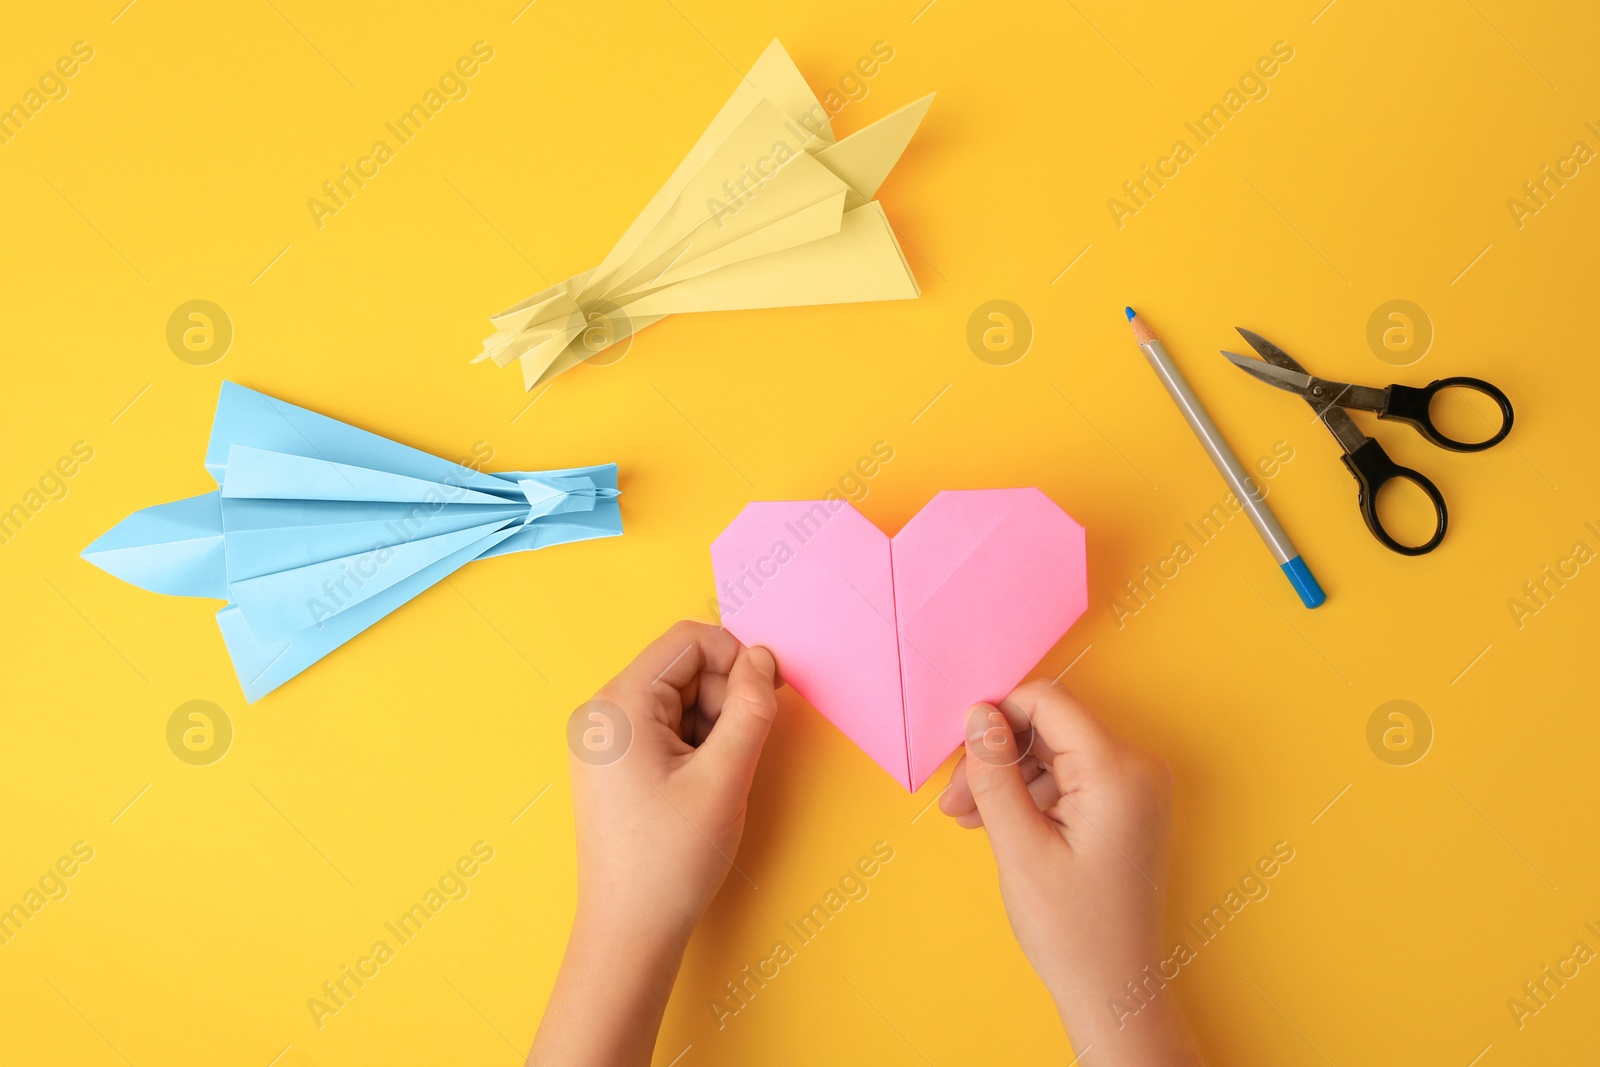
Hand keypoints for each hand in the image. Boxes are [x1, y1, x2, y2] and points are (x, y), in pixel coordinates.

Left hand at [530, 621, 779, 1066]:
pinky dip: (697, 744)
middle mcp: (603, 712)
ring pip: (680, 698)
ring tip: (717, 779)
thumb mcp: (726, 776)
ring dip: (714, 725)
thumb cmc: (670, 859)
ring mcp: (605, 739)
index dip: (736, 661)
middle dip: (724, 699)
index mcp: (619, 705)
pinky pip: (667, 726)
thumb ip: (750, 707)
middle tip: (737, 755)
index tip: (765, 702)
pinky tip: (701, 787)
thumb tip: (763, 657)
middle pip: (684, 667)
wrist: (630, 930)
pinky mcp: (615, 763)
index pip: (689, 641)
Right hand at [940, 681, 1200, 1065]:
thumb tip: (979, 715)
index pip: (1048, 701)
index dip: (998, 719)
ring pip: (1053, 751)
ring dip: (1008, 779)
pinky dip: (1030, 794)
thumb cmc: (1074, 930)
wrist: (1115, 988)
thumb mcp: (1020, 848)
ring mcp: (1135, 787)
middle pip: (1049, 727)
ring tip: (972, 821)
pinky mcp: (1126, 804)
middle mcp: (1136, 768)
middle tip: (956, 802)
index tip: (964, 758)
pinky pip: (1068, 775)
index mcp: (1118, 772)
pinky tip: (999, 825)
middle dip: (998, 757)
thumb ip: (995, 774)